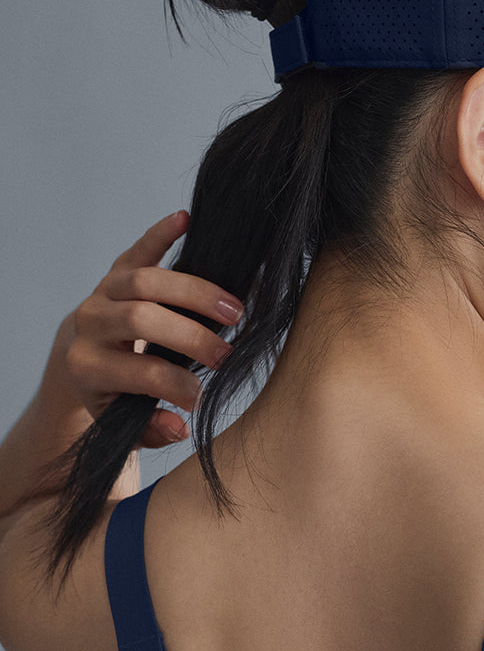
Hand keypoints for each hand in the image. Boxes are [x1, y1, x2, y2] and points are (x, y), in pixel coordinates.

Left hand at [57, 211, 243, 448]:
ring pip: (145, 280)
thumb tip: (180, 427)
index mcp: (88, 366)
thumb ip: (151, 430)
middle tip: (227, 353)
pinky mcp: (114, 272)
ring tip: (234, 308)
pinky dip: (161, 233)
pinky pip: (138, 249)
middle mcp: (89, 324)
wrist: (82, 359)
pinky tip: (185, 220)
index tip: (202, 396)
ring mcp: (101, 293)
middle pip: (143, 318)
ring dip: (194, 291)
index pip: (142, 373)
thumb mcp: (123, 422)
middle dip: (191, 336)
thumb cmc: (113, 394)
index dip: (179, 385)